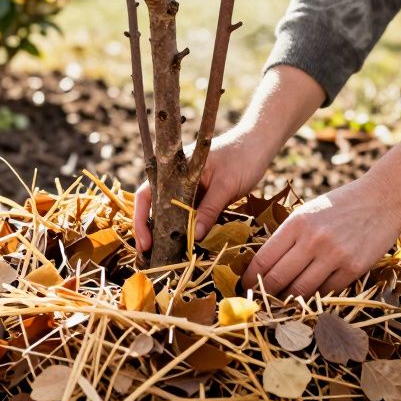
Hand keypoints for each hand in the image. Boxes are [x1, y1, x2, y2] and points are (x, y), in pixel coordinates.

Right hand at [132, 128, 275, 252]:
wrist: (258, 144)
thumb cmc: (241, 157)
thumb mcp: (226, 185)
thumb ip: (210, 209)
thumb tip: (196, 236)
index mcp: (174, 170)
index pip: (146, 195)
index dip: (141, 219)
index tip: (146, 243)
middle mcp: (176, 179)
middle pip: (154, 207)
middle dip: (150, 232)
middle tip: (150, 256)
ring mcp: (188, 188)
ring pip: (170, 213)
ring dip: (166, 233)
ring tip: (163, 256)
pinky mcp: (201, 196)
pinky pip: (187, 215)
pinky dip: (184, 229)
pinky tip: (184, 245)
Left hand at [242, 172, 400, 297]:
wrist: (382, 199)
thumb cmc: (340, 206)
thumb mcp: (308, 213)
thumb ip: (288, 236)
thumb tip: (264, 266)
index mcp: (297, 223)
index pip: (263, 259)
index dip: (250, 278)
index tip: (245, 286)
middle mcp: (313, 240)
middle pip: (278, 279)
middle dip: (265, 294)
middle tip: (260, 301)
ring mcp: (334, 255)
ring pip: (301, 291)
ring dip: (288, 301)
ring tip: (282, 303)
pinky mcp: (354, 268)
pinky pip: (326, 291)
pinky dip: (315, 297)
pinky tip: (310, 297)